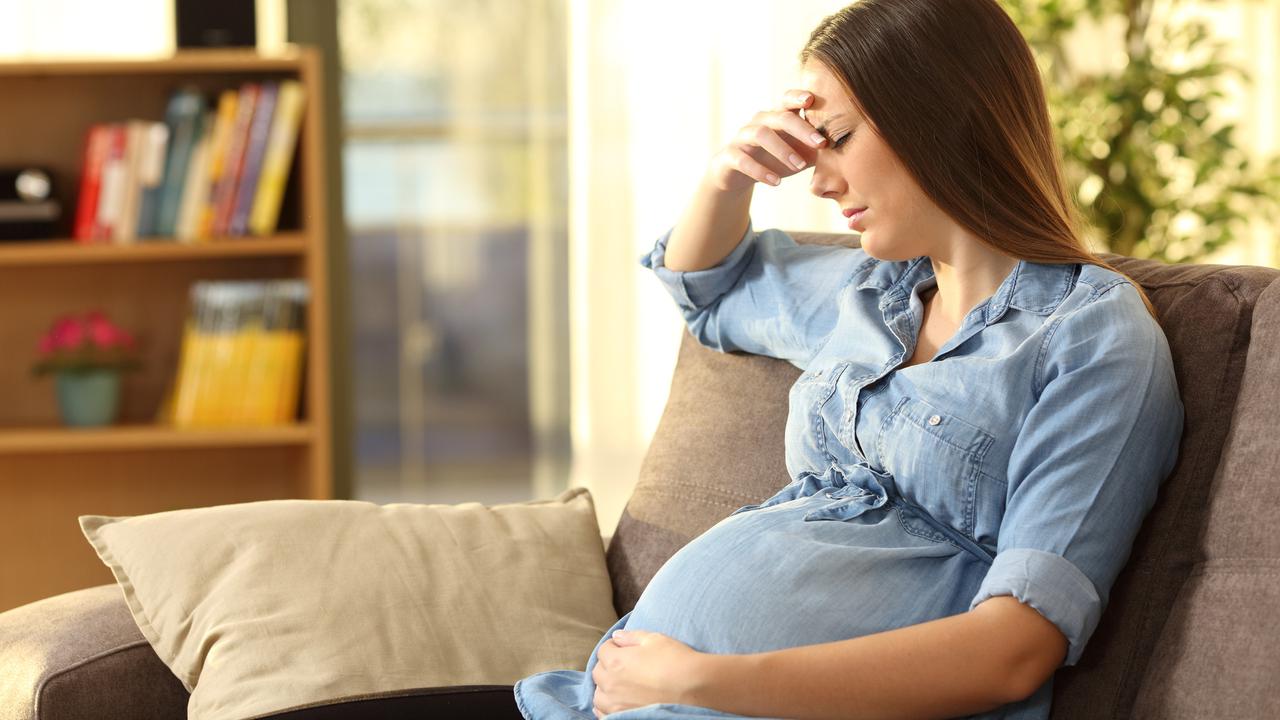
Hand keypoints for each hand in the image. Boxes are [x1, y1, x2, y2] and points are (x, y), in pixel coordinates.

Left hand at [591, 629, 707, 717]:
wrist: (694, 688)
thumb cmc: (676, 660)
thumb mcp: (655, 639)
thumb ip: (631, 637)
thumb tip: (617, 637)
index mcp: (615, 661)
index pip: (603, 650)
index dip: (615, 647)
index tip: (624, 649)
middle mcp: (611, 684)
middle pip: (598, 672)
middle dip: (608, 666)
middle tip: (625, 666)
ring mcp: (616, 705)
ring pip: (598, 696)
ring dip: (606, 688)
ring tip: (621, 686)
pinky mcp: (623, 718)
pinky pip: (604, 714)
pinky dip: (608, 708)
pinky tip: (620, 703)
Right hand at [708, 89, 826, 192]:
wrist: (738, 175)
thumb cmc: (776, 159)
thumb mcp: (800, 152)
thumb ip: (819, 148)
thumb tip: (852, 147)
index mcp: (777, 116)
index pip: (787, 100)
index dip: (798, 96)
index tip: (813, 101)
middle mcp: (760, 122)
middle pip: (780, 117)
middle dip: (802, 129)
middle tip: (821, 144)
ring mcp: (742, 137)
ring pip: (760, 134)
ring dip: (782, 149)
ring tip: (799, 166)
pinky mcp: (729, 156)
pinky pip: (743, 159)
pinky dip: (760, 171)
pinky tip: (776, 182)